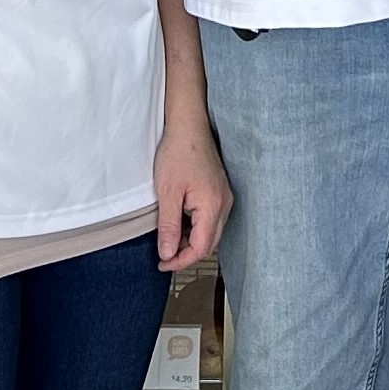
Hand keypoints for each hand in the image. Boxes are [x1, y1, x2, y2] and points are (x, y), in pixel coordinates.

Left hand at [152, 120, 232, 270]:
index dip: (181, 261)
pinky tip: (180, 222)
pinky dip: (196, 228)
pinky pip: (211, 219)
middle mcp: (224, 204)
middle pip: (209, 243)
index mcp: (213, 206)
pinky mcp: (220, 192)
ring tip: (169, 238)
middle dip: (187, 254)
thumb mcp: (167, 192)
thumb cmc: (178, 153)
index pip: (201, 248)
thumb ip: (169, 226)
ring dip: (191, 241)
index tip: (163, 264)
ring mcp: (224, 197)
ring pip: (211, 232)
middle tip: (164, 256)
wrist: (189, 126)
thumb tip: (168, 253)